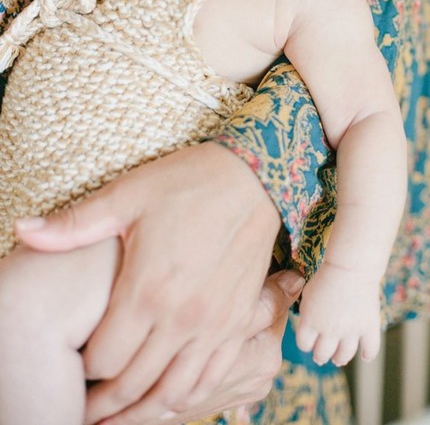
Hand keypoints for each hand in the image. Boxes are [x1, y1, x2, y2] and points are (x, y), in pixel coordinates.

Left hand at [16, 142, 281, 420]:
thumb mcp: (128, 195)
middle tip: (88, 409)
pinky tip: (171, 398)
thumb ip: (75, 224)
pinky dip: (188, 397)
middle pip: (135, 384)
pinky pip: (212, 378)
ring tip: (124, 415)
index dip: (84, 369)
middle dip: (106, 403)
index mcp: (147, 289)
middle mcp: (181, 317)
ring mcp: (214, 324)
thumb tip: (24, 231)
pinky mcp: (239, 321)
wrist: (255, 177)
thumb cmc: (189, 182)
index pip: (104, 358)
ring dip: (145, 411)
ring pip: (174, 393)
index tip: (76, 365)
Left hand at [295, 260, 380, 366]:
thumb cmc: (327, 274)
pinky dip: (367, 354)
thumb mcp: (308, 292)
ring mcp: (350, 332)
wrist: (350, 266)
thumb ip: (307, 312)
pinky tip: (365, 356)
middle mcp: (329, 332)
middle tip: (322, 356)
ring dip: (340, 358)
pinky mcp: (368, 327)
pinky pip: (369, 349)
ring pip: (344, 356)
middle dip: (321, 355)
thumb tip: (306, 323)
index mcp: (310, 322)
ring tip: (339, 359)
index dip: (306, 343)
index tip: (309, 341)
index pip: (304, 344)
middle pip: (322, 354)